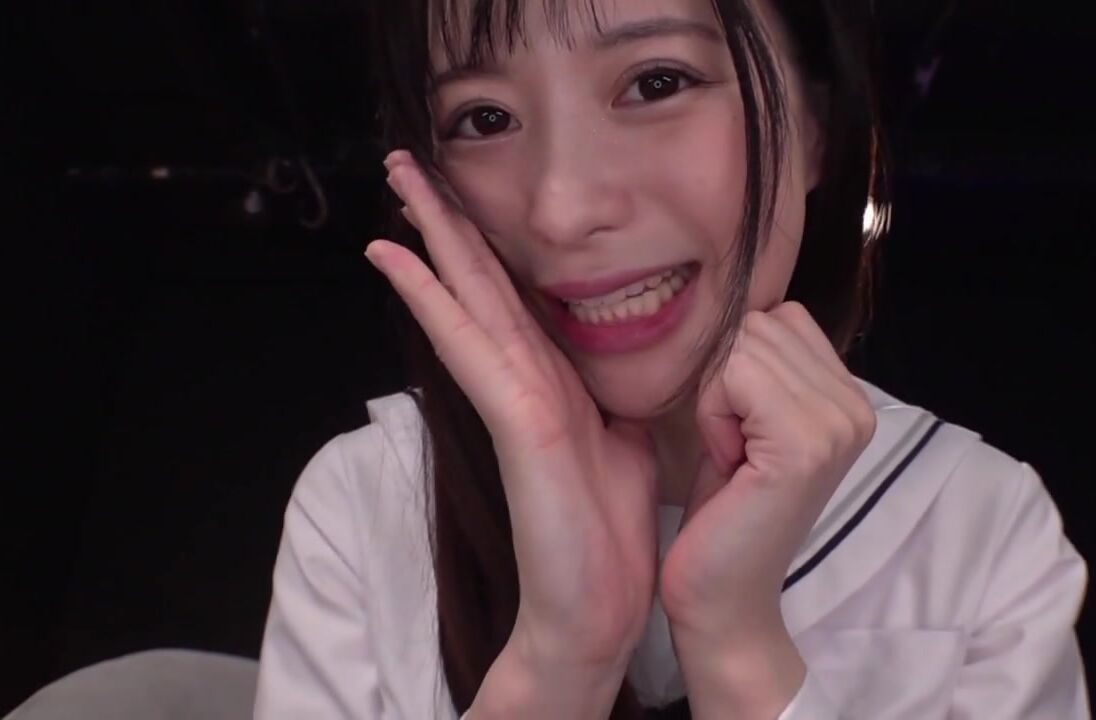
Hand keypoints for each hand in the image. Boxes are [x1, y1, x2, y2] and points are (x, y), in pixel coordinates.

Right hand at [367, 150, 660, 667]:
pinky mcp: (516, 420)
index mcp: (551, 378)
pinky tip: (400, 261)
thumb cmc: (607, 528)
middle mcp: (524, 378)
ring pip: (466, 299)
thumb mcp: (623, 435)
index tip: (461, 192)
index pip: (511, 294)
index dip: (483, 242)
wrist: (599, 605)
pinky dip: (433, 300)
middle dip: (444, 222)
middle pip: (478, 283)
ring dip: (430, 240)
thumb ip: (609, 391)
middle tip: (407, 163)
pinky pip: (471, 345)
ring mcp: (513, 397)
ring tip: (397, 184)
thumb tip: (622, 361)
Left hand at [658, 302, 876, 637]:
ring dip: (716, 398)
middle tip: (734, 447)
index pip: (780, 316)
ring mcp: (837, 425)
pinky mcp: (805, 444)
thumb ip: (764, 364)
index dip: (738, 365)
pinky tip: (730, 461)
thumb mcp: (749, 419)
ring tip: (734, 455)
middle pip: (758, 325)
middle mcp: (857, 407)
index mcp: (851, 397)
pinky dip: (713, 414)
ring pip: (741, 346)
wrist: (723, 595)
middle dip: (724, 380)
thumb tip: (739, 297)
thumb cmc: (725, 509)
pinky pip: (733, 375)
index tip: (741, 429)